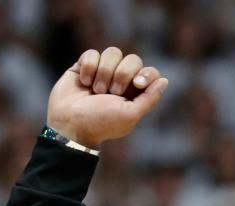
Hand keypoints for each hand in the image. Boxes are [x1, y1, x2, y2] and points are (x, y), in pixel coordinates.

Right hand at [47, 48, 168, 147]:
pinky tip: (84, 82)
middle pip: (133, 59)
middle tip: (112, 92)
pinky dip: (89, 67)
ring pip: (112, 52)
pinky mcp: (84, 65)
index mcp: (136, 92)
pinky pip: (92, 53)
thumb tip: (164, 80)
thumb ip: (150, 98)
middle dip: (122, 74)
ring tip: (96, 90)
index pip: (150, 72)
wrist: (70, 123)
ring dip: (104, 71)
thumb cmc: (101, 123)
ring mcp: (103, 71)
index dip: (146, 74)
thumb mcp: (130, 114)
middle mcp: (121, 79)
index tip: (137, 84)